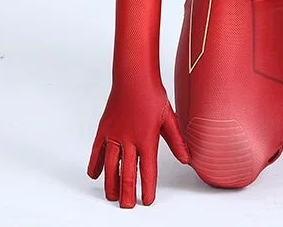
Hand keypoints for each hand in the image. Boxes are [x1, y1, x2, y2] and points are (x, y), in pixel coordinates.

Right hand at [87, 80, 189, 207]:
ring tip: (112, 197)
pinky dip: (95, 164)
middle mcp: (129, 140)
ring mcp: (114, 135)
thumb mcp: (169, 118)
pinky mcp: (104, 129)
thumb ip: (177, 141)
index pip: (147, 170)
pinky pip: (97, 151)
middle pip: (127, 173)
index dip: (147, 188)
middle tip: (127, 206)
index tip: (147, 201)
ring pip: (110, 166)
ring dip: (110, 184)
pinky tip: (95, 175)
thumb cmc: (152, 95)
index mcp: (147, 138)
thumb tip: (187, 159)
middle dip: (127, 193)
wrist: (134, 77)